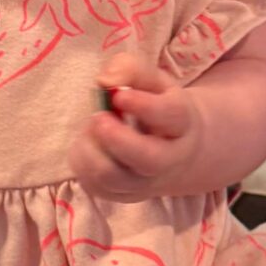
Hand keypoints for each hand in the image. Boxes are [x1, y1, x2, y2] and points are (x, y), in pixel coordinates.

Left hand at [68, 54, 203, 202]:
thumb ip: (129, 70)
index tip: (118, 96)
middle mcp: (169, 159)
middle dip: (118, 139)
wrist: (173, 150)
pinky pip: (96, 185)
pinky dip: (83, 162)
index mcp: (182, 123)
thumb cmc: (158, 107)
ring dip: (93, 150)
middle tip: (98, 118)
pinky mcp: (122, 195)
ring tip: (91, 128)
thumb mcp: (152, 81)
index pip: (171, 116)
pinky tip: (89, 143)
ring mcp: (145, 183)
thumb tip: (105, 81)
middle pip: (148, 159)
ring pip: (115, 178)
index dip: (144, 106)